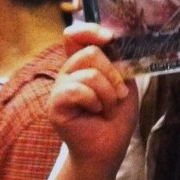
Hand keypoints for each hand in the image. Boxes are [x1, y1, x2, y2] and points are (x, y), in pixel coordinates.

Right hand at [48, 23, 138, 174]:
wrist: (109, 148)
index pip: (75, 36)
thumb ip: (118, 61)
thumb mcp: (125, 84)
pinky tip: (95, 112)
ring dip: (108, 93)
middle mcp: (68, 73)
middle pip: (90, 52)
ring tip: (107, 108)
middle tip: (118, 95)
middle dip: (113, 74)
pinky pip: (77, 90)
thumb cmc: (116, 118)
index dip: (90, 30)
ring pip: (88, 73)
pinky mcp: (55, 104)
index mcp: (83, 65)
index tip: (109, 38)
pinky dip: (94, 101)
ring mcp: (59, 88)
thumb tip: (112, 40)